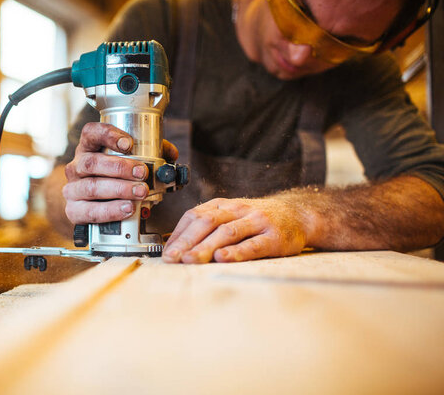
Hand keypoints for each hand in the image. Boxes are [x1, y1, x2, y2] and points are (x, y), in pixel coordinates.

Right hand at [63, 122, 177, 223]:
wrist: (91, 206)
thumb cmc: (111, 180)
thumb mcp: (126, 163)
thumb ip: (149, 154)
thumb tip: (170, 154)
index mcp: (88, 149)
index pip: (91, 133)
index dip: (108, 135)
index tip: (128, 144)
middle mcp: (77, 167)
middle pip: (92, 163)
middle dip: (120, 167)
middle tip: (142, 172)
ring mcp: (73, 189)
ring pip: (92, 187)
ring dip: (120, 189)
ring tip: (141, 192)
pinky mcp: (74, 211)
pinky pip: (91, 211)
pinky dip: (111, 211)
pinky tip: (128, 208)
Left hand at [162, 197, 308, 262]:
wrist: (298, 215)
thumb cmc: (257, 220)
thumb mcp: (232, 216)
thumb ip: (208, 228)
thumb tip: (177, 247)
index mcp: (223, 205)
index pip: (194, 216)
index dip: (178, 234)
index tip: (167, 252)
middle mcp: (238, 210)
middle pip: (207, 222)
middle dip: (187, 241)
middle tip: (173, 258)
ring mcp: (257, 221)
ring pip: (227, 232)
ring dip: (206, 247)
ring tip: (190, 260)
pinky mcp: (274, 237)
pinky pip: (253, 244)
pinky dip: (236, 252)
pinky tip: (223, 258)